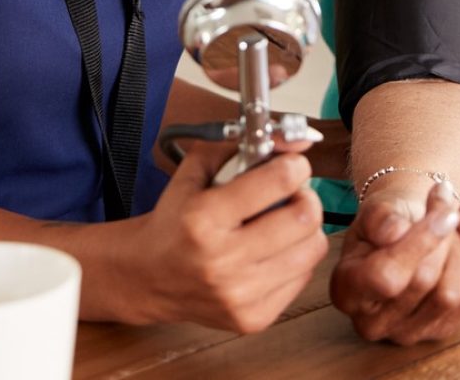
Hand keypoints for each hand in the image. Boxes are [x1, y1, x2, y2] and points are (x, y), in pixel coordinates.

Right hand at [126, 151, 327, 331]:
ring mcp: (239, 294)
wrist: (147, 277)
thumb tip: (297, 141)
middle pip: (305, 217)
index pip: (279, 181)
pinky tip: (274, 251)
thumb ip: (243, 147)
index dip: (294, 166)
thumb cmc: (175, 220)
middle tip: (293, 194)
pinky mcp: (252, 318)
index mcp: (204, 218)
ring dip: (306, 228)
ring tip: (285, 222)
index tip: (291, 165)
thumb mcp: (195, 170)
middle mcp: (222, 261)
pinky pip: (304, 277)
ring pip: (313, 248)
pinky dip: (296, 258)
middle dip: (306, 197)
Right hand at [330, 179, 459, 343]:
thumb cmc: (383, 223)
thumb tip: (396, 231)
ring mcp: (407, 332)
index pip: (386, 276)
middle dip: (443, 236)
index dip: (419, 243)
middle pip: (423, 282)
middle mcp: (372, 322)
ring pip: (450, 294)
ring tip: (455, 214)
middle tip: (444, 202)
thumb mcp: (373, 210)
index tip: (444, 212)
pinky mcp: (438, 330)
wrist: (400, 233)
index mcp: (347, 291)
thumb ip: (379, 219)